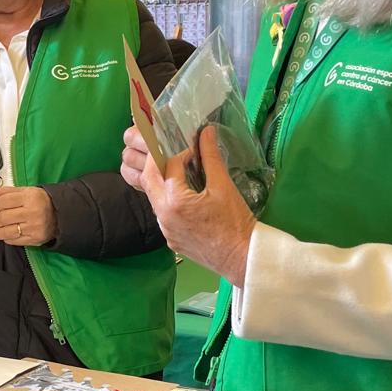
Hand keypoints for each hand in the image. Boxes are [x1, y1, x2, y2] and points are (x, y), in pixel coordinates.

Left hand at [0, 186, 57, 246]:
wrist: (59, 214)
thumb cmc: (41, 202)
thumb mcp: (27, 191)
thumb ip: (8, 191)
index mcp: (29, 197)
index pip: (3, 202)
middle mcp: (31, 212)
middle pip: (3, 218)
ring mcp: (33, 227)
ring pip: (6, 232)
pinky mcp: (34, 239)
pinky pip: (14, 241)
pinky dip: (5, 238)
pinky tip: (4, 234)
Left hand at [123, 124, 255, 285]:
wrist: (242, 258)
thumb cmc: (235, 222)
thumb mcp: (223, 186)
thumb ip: (211, 157)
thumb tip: (206, 132)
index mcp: (174, 200)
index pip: (168, 166)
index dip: (180, 153)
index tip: (194, 150)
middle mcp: (163, 216)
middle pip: (149, 180)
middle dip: (158, 163)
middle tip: (175, 155)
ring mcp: (165, 230)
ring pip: (154, 198)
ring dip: (163, 183)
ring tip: (181, 174)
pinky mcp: (170, 240)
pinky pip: (163, 215)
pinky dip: (169, 201)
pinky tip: (186, 198)